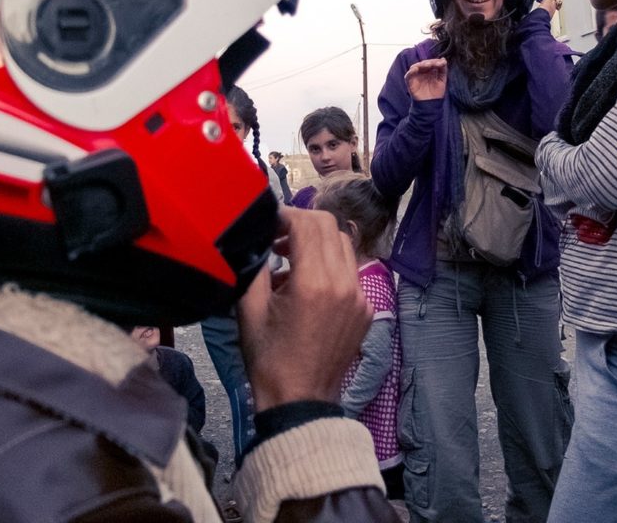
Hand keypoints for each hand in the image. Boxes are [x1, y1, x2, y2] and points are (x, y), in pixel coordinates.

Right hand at [237, 207, 371, 411]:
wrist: (300, 401)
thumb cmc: (269, 358)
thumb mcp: (249, 309)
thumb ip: (255, 265)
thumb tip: (259, 237)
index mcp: (314, 282)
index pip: (307, 223)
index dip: (285, 214)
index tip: (267, 222)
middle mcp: (344, 284)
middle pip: (329, 226)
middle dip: (301, 223)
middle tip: (277, 236)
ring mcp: (360, 296)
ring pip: (344, 245)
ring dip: (317, 241)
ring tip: (290, 259)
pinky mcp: (367, 309)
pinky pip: (350, 270)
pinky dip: (330, 264)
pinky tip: (308, 283)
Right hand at [405, 58, 447, 100]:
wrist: (431, 104)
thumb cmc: (436, 93)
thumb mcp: (442, 80)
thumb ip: (443, 69)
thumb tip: (443, 59)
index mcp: (429, 71)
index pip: (431, 62)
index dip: (436, 61)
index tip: (442, 63)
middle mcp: (422, 72)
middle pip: (423, 63)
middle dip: (429, 62)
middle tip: (434, 64)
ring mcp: (415, 76)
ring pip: (415, 66)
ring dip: (421, 64)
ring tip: (428, 65)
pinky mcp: (410, 82)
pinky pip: (408, 75)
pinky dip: (411, 71)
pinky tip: (416, 69)